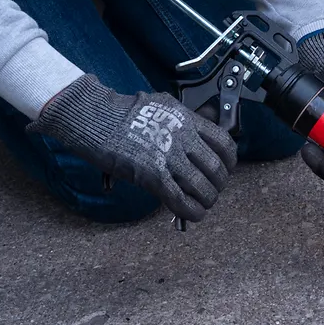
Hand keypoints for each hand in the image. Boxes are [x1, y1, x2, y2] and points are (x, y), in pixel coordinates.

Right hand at [28, 74, 236, 221]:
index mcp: (187, 120)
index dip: (228, 162)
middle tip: (210, 191)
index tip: (224, 170)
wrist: (94, 115)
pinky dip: (190, 211)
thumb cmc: (122, 113)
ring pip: (203, 187)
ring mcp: (168, 157)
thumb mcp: (161, 109)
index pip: (224, 144)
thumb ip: (181, 125)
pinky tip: (192, 215)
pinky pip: (181, 199)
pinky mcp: (152, 175)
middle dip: (218, 185)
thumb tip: (192, 144)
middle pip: (217, 169)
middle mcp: (183, 138)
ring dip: (206, 201)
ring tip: (202, 205)